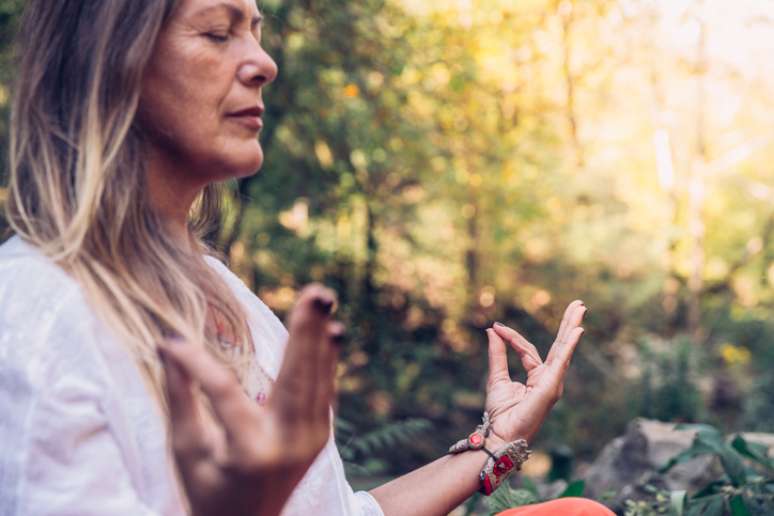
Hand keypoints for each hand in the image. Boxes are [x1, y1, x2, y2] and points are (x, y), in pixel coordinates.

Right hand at [159, 284, 342, 515]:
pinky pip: (324, 390)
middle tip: (315, 292)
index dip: (195, 363)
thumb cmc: (209, 491)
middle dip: (306, 332)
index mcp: (249, 453)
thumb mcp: (187, 451)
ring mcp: (310, 441)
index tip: (170, 341)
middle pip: (296, 379)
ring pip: (317, 380)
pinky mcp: (319, 436)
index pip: (223, 393)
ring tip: (324, 298)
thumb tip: (167, 346)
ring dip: (321, 337)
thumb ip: (179, 399)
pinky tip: (331, 331)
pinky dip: (327, 359)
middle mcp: (287, 444)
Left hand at [484, 300, 586, 442]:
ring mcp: (553, 383)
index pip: (528, 349)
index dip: (512, 337)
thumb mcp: (497, 377)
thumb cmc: (500, 413)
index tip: (496, 327)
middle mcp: (549, 378)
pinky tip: (578, 331)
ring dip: (572, 327)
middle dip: (568, 324)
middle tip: (578, 304)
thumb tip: (493, 329)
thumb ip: (498, 353)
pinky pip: (561, 362)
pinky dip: (569, 346)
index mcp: (538, 376)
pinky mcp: (551, 387)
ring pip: (563, 350)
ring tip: (580, 308)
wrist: (500, 434)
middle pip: (560, 346)